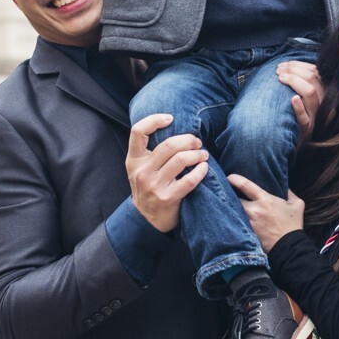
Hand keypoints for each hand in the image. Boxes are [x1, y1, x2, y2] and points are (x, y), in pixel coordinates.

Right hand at [126, 114, 208, 232]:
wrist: (145, 219)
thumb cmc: (147, 187)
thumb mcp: (139, 168)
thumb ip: (149, 152)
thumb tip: (174, 127)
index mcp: (134, 160)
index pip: (138, 131)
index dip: (154, 120)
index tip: (171, 118)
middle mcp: (142, 171)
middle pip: (168, 145)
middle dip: (188, 140)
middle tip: (197, 141)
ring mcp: (154, 185)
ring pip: (180, 160)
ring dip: (197, 154)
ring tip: (203, 154)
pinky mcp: (168, 198)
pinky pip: (189, 180)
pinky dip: (201, 171)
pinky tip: (204, 168)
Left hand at [228, 175, 303, 252]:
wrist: (288, 247)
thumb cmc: (292, 225)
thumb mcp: (297, 205)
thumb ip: (290, 193)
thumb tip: (285, 187)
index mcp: (265, 200)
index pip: (245, 185)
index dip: (235, 179)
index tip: (229, 177)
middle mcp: (254, 210)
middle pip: (234, 199)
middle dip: (229, 195)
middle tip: (227, 193)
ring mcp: (248, 222)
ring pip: (233, 211)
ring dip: (231, 208)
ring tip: (228, 206)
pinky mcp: (246, 233)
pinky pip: (236, 223)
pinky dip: (234, 220)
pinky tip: (232, 220)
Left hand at [275, 61, 323, 140]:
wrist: (296, 143)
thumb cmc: (296, 117)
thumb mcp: (304, 101)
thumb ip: (302, 85)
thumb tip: (288, 66)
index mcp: (322, 94)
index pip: (315, 73)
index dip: (299, 65)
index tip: (285, 64)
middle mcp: (322, 104)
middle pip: (313, 80)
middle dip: (294, 70)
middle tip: (279, 70)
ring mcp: (315, 117)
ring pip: (310, 94)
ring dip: (294, 82)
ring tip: (280, 78)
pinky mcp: (306, 130)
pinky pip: (304, 118)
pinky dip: (299, 107)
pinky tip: (292, 99)